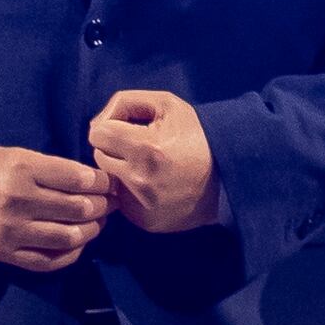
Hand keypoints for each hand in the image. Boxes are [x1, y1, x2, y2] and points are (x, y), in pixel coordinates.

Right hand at [0, 142, 112, 271]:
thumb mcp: (15, 156)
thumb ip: (51, 169)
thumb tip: (91, 182)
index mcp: (22, 169)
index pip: (77, 179)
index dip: (101, 182)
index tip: (110, 183)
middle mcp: (19, 200)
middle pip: (77, 208)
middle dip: (102, 206)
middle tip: (110, 203)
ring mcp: (12, 231)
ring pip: (68, 237)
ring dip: (91, 231)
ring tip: (97, 223)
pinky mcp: (5, 254)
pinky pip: (48, 261)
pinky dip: (70, 254)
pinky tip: (78, 244)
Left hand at [88, 89, 221, 231]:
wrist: (226, 178)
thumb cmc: (196, 136)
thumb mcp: (167, 104)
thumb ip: (126, 102)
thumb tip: (97, 123)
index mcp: (145, 147)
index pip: (97, 133)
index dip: (109, 126)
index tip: (124, 128)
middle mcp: (139, 179)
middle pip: (99, 157)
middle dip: (113, 148)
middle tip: (136, 147)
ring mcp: (141, 204)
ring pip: (108, 180)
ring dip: (119, 170)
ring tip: (143, 166)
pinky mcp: (144, 222)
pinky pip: (121, 201)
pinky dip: (130, 192)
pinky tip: (151, 185)